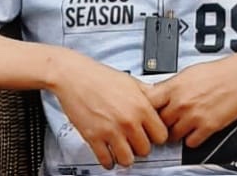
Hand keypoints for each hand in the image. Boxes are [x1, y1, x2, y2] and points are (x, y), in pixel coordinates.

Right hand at [52, 50, 167, 168]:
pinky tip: (108, 156)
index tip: (151, 136)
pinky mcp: (94, 138)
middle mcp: (128, 120)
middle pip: (145, 150)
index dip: (156, 136)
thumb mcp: (130, 80)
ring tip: (123, 151)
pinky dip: (108, 162)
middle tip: (135, 142)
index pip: (161, 135)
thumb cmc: (99, 76)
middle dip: (140, 147)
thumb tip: (156, 99)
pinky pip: (106, 160)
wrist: (75, 76)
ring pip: (127, 160)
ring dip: (125, 157)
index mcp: (141, 106)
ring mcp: (111, 131)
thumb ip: (146, 93)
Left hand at [145, 54, 236, 147]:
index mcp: (174, 86)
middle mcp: (181, 102)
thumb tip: (159, 93)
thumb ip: (171, 85)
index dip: (147, 109)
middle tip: (168, 121)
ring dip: (176, 132)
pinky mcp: (208, 127)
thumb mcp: (187, 73)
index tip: (150, 111)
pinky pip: (190, 142)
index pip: (148, 103)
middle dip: (163, 122)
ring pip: (173, 135)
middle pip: (159, 122)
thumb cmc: (217, 71)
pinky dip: (191, 139)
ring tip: (182, 125)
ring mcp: (193, 116)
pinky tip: (195, 130)